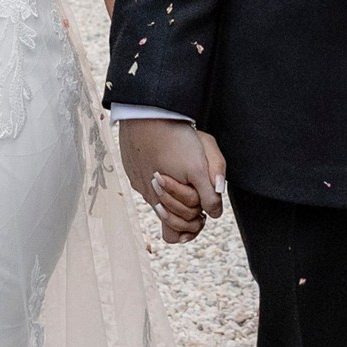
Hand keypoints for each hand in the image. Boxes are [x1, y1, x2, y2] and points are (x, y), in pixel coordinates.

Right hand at [118, 118, 223, 244]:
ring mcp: (136, 179)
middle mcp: (146, 195)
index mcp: (162, 201)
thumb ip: (209, 193)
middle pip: (166, 216)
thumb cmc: (175, 138)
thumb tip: (214, 213)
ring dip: (172, 191)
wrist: (148, 112)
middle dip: (185, 209)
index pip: (173, 234)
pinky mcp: (132, 165)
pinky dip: (159, 174)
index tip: (202, 215)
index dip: (190, 229)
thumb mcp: (199, 166)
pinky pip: (146, 177)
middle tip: (198, 192)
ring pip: (157, 195)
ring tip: (183, 174)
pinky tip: (167, 158)